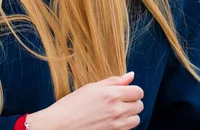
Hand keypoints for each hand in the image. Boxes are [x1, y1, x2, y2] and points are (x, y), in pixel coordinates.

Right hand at [27, 72, 143, 129]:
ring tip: (116, 111)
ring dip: (130, 115)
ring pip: (136, 119)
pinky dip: (124, 125)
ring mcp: (116, 125)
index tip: (125, 91)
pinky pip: (128, 129)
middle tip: (119, 100)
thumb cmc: (71, 105)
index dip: (133, 90)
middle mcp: (117, 110)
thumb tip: (130, 75)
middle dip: (132, 102)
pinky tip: (111, 120)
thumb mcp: (91, 87)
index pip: (138, 92)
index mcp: (112, 95)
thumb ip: (113, 81)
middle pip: (139, 105)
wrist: (59, 126)